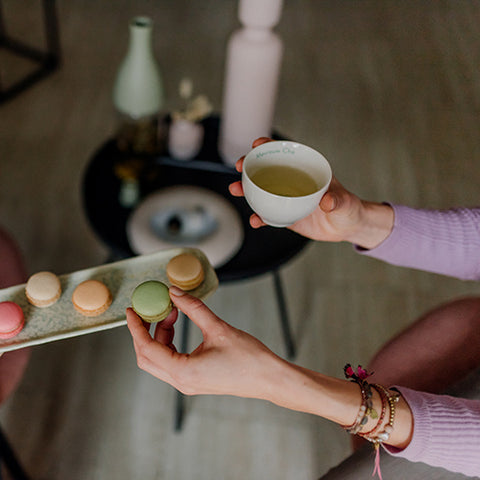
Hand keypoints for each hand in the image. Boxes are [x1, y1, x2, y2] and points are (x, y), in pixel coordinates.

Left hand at [126, 286, 281, 398]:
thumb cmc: (249, 358)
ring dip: (160, 335)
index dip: (136, 328)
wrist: (268, 378)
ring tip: (173, 312)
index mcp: (184, 372)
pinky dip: (170, 342)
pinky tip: (179, 325)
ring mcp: (187, 383)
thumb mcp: (218, 328)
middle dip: (145, 331)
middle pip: (147, 357)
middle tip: (149, 309)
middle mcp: (181, 381)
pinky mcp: (194, 380)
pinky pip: (171, 361)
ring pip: (158, 359)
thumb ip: (193, 309)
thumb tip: (174, 293)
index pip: (147, 348)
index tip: (131, 310)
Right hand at [229, 138, 393, 247]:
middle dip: (250, 166)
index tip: (257, 144)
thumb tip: (326, 201)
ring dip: (246, 190)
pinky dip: (259, 217)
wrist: (347, 227)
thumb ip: (336, 200)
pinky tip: (255, 221)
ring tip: (235, 190)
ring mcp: (287, 198)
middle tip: (239, 166)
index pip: (286, 153)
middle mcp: (293, 182)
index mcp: (306, 170)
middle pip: (267, 170)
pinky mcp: (285, 215)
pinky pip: (267, 214)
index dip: (269, 146)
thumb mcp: (344, 202)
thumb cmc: (349, 207)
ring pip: (262, 191)